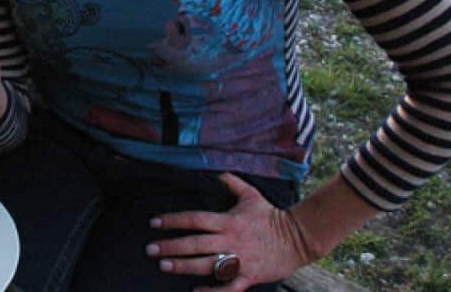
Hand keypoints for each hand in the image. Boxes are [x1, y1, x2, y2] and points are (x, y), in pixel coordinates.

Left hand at [146, 174, 315, 290]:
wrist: (299, 238)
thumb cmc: (272, 216)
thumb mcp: (251, 195)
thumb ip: (232, 182)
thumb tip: (217, 171)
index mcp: (228, 221)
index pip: (195, 219)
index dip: (173, 220)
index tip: (155, 222)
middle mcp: (230, 240)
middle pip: (195, 244)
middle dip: (171, 246)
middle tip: (150, 249)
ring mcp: (239, 260)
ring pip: (206, 265)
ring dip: (183, 266)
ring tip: (163, 265)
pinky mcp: (249, 276)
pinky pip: (227, 287)